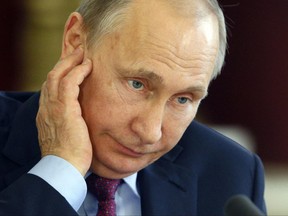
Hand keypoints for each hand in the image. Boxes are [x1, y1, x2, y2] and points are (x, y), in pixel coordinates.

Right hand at [36, 47, 92, 175]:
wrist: (64, 167)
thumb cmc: (69, 155)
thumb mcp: (65, 136)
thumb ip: (68, 123)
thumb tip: (79, 119)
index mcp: (47, 114)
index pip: (51, 87)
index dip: (60, 74)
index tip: (72, 67)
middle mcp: (47, 107)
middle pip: (52, 76)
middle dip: (64, 63)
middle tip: (77, 53)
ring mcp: (54, 107)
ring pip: (58, 75)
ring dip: (71, 62)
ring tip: (82, 54)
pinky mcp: (65, 109)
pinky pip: (69, 83)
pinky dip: (78, 72)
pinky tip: (87, 66)